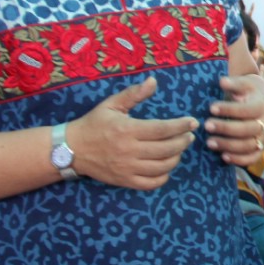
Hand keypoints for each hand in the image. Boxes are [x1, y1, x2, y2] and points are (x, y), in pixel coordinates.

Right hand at [71, 77, 196, 189]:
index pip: (162, 129)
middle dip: (183, 142)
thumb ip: (134, 94)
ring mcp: (127, 168)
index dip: (181, 126)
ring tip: (178, 149)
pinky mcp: (125, 181)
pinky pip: (151, 183)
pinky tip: (165, 166)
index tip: (193, 122)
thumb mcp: (112, 104)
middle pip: (167, 149)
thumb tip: (153, 81)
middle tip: (189, 136)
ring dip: (176, 158)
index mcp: (128, 130)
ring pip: (162, 167)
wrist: (71, 149)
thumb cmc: (94, 124)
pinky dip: (163, 176)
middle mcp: (129, 150)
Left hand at [205, 74, 263, 165]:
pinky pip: (252, 158)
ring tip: (209, 142)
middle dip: (226, 128)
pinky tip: (223, 157)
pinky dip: (239, 160)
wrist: (262, 99)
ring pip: (249, 146)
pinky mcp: (260, 148)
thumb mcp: (244, 82)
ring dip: (228, 146)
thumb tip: (222, 81)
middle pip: (248, 130)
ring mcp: (263, 137)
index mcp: (262, 105)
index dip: (230, 110)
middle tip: (206, 125)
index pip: (247, 110)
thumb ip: (233, 83)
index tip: (211, 107)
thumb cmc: (248, 90)